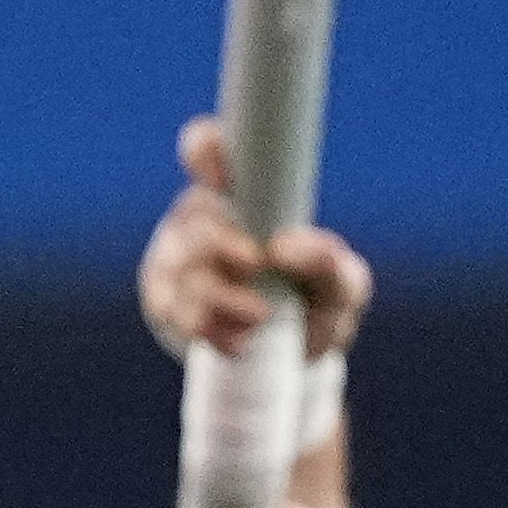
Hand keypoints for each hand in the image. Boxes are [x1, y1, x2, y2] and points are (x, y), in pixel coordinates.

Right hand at [138, 115, 369, 363]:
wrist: (292, 358)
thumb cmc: (320, 303)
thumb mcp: (344, 285)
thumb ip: (328, 263)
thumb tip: (282, 247)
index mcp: (244, 192)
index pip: (208, 148)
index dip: (206, 150)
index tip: (224, 175)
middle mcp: (201, 218)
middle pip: (192, 217)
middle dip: (219, 243)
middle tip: (253, 263)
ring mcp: (176, 260)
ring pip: (179, 267)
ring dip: (217, 297)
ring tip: (257, 318)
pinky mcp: (163, 302)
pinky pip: (170, 310)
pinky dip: (206, 328)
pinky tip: (236, 339)